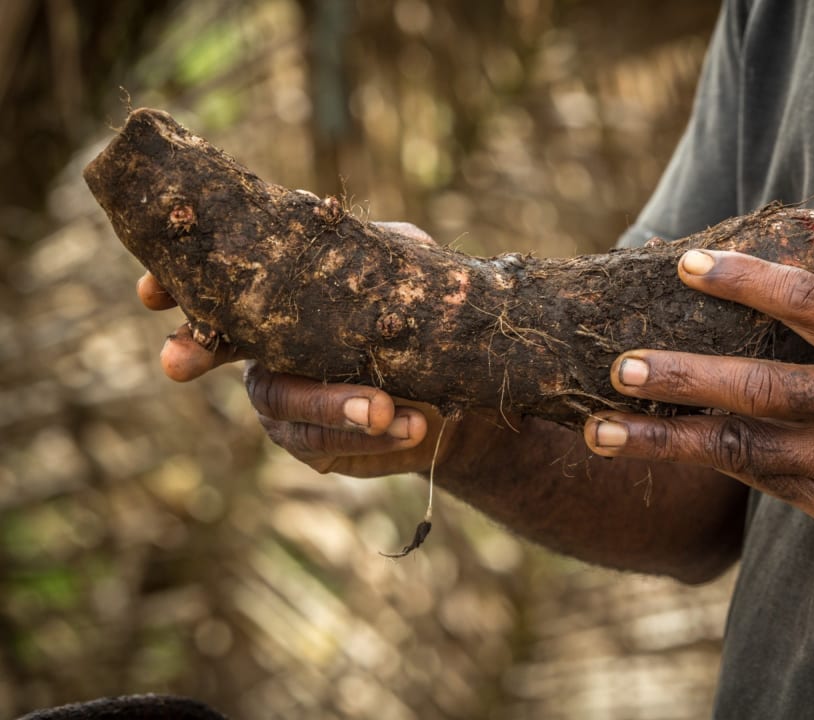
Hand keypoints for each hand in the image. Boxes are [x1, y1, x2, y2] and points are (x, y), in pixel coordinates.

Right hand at [136, 221, 440, 475]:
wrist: (462, 388)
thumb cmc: (422, 318)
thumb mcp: (409, 273)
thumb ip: (376, 248)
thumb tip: (326, 212)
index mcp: (281, 302)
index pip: (223, 291)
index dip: (180, 290)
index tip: (151, 293)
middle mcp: (269, 349)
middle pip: (224, 350)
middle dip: (200, 354)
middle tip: (175, 365)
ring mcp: (287, 401)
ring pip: (284, 402)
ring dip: (333, 405)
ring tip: (384, 408)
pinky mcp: (315, 445)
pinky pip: (326, 444)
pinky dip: (371, 435)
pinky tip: (408, 427)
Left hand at [583, 250, 813, 576]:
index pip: (802, 301)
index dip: (739, 279)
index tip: (687, 266)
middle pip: (752, 385)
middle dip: (679, 373)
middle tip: (619, 364)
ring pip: (738, 449)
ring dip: (665, 438)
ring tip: (603, 430)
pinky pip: (762, 483)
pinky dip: (711, 466)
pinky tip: (666, 457)